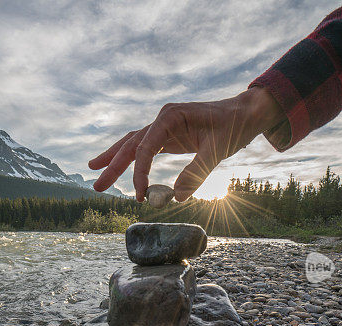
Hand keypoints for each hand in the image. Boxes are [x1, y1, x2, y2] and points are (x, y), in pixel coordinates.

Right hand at [89, 86, 285, 200]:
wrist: (247, 113)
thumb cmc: (234, 126)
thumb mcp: (217, 150)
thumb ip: (196, 172)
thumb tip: (176, 197)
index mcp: (171, 116)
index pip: (145, 147)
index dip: (140, 173)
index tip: (141, 195)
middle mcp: (163, 118)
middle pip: (131, 144)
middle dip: (112, 165)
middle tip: (96, 186)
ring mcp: (165, 126)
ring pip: (133, 144)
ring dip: (115, 160)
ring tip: (94, 171)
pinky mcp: (170, 135)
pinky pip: (146, 148)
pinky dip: (133, 159)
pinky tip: (120, 168)